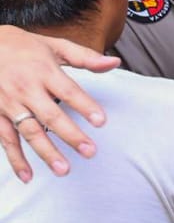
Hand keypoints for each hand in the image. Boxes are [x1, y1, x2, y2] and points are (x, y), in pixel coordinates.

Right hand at [0, 27, 117, 182]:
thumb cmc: (24, 47)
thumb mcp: (55, 46)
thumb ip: (86, 57)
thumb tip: (114, 63)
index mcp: (44, 71)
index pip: (69, 91)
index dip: (85, 106)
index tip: (101, 122)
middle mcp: (26, 89)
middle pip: (51, 115)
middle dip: (71, 135)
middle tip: (90, 152)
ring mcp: (9, 103)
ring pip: (29, 132)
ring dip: (46, 152)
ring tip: (64, 170)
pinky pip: (6, 139)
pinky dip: (16, 159)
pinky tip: (28, 176)